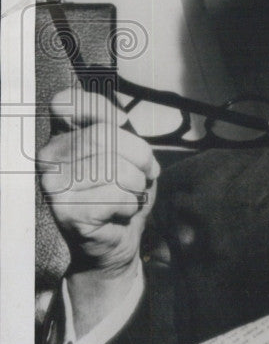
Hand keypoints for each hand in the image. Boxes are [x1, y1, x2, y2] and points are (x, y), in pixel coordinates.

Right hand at [38, 85, 160, 275]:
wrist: (117, 241)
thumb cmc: (121, 192)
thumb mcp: (126, 152)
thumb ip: (118, 128)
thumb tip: (119, 120)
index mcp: (60, 136)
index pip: (66, 102)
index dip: (100, 108)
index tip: (122, 123)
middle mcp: (48, 157)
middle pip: (103, 134)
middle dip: (139, 156)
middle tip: (145, 173)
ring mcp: (53, 184)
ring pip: (113, 167)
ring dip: (136, 185)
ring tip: (129, 195)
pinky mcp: (66, 211)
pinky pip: (115, 196)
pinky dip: (130, 205)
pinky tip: (119, 212)